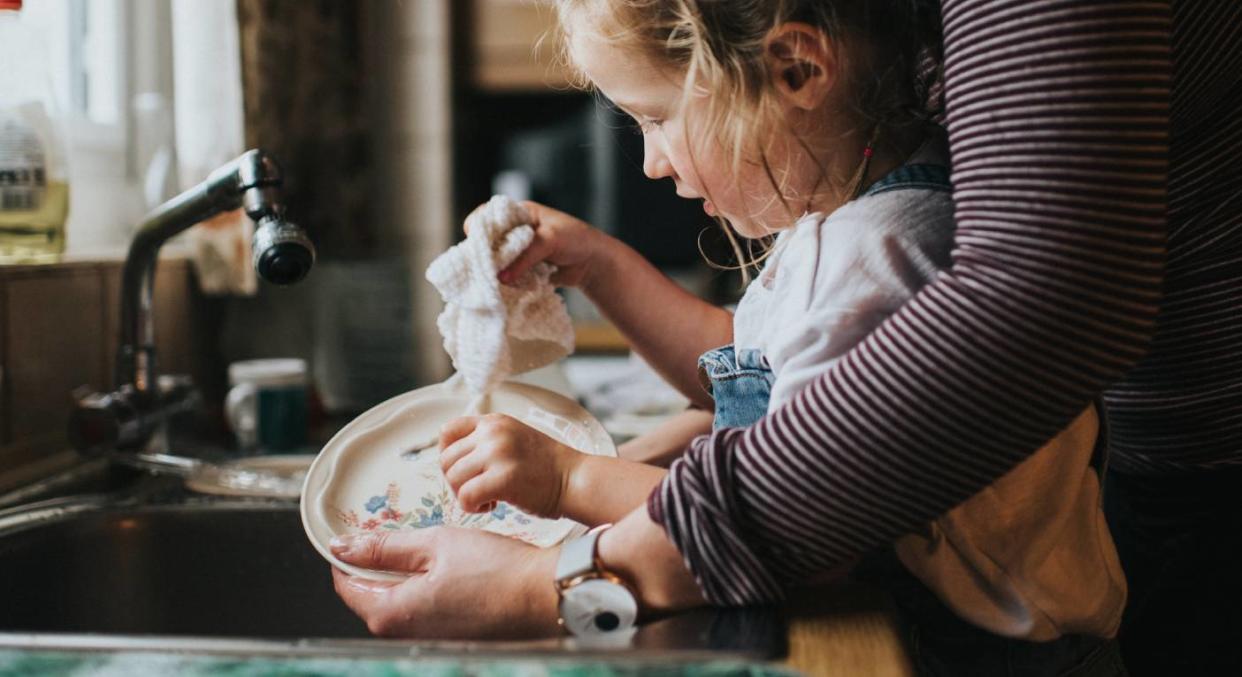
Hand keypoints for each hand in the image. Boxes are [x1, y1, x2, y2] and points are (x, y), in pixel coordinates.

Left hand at [330, 527, 559, 638]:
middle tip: (394, 533)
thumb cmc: (496, 569)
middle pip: (369, 596)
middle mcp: (406, 633)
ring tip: (423, 547)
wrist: (543, 595)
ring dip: (400, 575)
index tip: (356, 532)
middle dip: (374, 564)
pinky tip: (444, 566)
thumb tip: (343, 546)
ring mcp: (429, 637)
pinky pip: (420, 609)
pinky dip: (422, 586)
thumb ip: (385, 546)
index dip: (347, 555)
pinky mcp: (449, 635)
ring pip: (396, 601)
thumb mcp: (435, 543)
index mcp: (394, 612)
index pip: (347, 586)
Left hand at [439, 413, 582, 517]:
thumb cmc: (545, 468)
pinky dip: (472, 508)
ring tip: (488, 499)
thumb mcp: (513, 439)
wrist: (575, 479)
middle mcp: (493, 432)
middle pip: (446, 460)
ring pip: (453, 478)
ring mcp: (498, 453)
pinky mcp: (504, 478)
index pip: (447, 431)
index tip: (464, 470)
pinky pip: (466, 497)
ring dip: (465, 495)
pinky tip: (492, 506)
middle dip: (456, 481)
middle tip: (479, 491)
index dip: (448, 455)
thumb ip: (486, 442)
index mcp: (494, 422)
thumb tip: (453, 461)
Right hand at [465, 200, 609, 288]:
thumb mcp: (549, 240)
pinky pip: (506, 275)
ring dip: (493, 271)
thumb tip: (500, 277)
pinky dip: (504, 281)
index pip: (486, 215)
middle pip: (486, 240)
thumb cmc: (575, 240)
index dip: (478, 229)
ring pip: (495, 260)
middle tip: (482, 269)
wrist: (594, 262)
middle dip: (483, 255)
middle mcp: (514, 230)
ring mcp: (517, 250)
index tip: (476, 246)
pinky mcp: (522, 268)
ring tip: (490, 282)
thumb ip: (525, 256)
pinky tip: (503, 288)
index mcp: (518, 213)